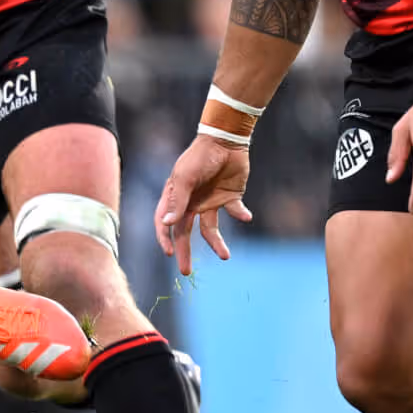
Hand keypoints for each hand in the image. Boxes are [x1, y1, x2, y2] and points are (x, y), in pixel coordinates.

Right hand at [154, 135, 254, 277]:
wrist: (226, 141)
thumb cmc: (200, 157)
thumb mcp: (185, 177)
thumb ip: (177, 200)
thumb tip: (169, 225)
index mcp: (176, 197)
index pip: (166, 223)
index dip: (166, 238)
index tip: (170, 253)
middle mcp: (191, 202)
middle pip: (185, 232)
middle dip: (185, 252)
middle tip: (186, 272)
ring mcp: (210, 201)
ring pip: (209, 229)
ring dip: (216, 243)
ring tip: (225, 256)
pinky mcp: (230, 197)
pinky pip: (235, 211)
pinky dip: (241, 214)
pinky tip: (246, 215)